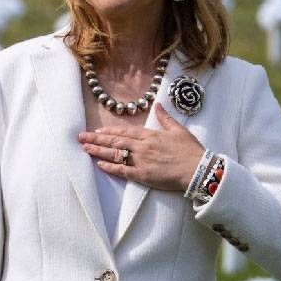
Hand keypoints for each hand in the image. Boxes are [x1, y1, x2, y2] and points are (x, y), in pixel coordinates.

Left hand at [78, 104, 204, 191]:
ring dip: (99, 151)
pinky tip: (99, 165)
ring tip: (85, 148)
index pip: (125, 131)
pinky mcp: (143, 175)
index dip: (110, 131)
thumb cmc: (191, 151)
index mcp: (151, 135)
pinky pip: (122, 171)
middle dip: (97, 139)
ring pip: (115, 154)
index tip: (98, 131)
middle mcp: (143, 146)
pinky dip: (110, 168)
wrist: (199, 170)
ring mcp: (141, 161)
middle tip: (81, 137)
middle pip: (115, 141)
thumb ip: (166, 118)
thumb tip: (158, 104)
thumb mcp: (179, 130)